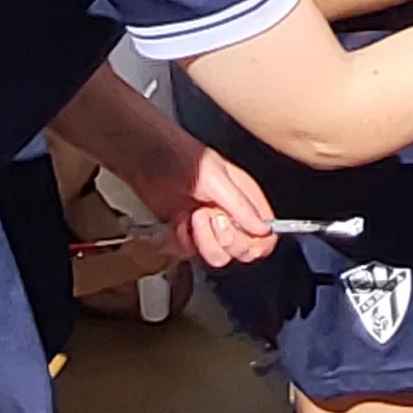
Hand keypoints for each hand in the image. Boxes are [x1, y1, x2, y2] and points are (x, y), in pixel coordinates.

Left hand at [129, 146, 279, 266]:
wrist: (146, 160)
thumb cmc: (181, 156)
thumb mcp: (215, 178)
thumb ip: (241, 205)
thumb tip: (263, 228)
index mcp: (246, 199)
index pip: (265, 234)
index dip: (255, 242)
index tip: (240, 233)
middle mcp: (231, 216)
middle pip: (243, 250)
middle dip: (225, 238)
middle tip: (211, 215)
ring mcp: (210, 228)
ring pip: (218, 256)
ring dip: (203, 239)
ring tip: (192, 216)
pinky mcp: (188, 235)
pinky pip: (192, 253)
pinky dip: (182, 239)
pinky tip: (178, 219)